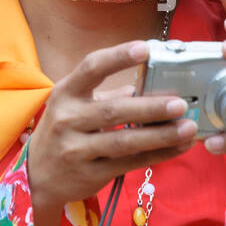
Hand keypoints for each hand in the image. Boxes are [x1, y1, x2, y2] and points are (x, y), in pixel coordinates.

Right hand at [25, 40, 197, 211]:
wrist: (37, 176)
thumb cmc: (65, 131)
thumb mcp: (75, 105)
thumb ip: (109, 94)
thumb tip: (151, 83)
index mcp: (66, 93)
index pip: (92, 68)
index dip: (118, 57)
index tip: (146, 48)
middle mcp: (67, 119)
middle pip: (114, 111)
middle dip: (151, 107)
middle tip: (180, 103)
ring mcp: (76, 149)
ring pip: (125, 141)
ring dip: (161, 135)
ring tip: (188, 128)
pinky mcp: (90, 174)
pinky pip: (130, 163)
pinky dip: (158, 155)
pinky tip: (179, 147)